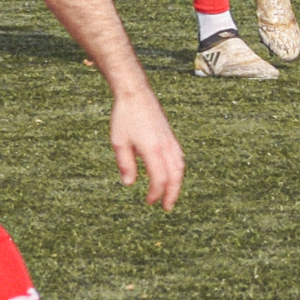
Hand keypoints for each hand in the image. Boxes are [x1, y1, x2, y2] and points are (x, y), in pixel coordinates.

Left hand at [108, 90, 183, 208]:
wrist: (135, 92)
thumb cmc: (124, 117)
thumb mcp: (119, 142)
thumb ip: (125, 164)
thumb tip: (129, 184)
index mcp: (153, 149)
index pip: (159, 179)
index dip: (155, 193)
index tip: (149, 202)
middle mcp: (166, 146)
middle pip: (175, 176)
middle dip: (172, 194)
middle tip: (166, 207)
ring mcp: (170, 140)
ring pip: (180, 167)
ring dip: (177, 183)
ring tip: (171, 194)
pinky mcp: (170, 135)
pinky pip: (179, 157)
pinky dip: (178, 170)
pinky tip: (172, 174)